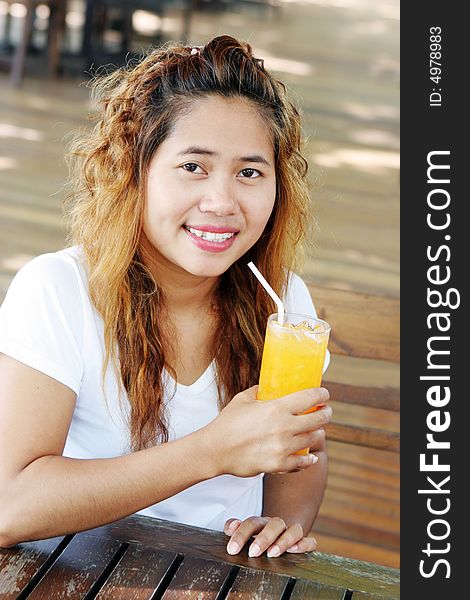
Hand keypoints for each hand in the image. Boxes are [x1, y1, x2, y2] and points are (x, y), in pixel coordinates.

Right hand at [202, 386, 330, 477]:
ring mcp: (283, 447)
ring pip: (312, 439)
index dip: (322, 395)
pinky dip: (308, 459)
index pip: (309, 398)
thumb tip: (267, 387)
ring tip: (317, 431)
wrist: (215, 450)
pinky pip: (302, 462)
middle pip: (317, 419)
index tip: (325, 394)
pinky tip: (311, 457)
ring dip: (318, 433)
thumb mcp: (243, 399)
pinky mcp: (279, 464)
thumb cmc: (227, 423)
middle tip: (326, 411)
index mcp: (276, 408)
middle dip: (326, 413)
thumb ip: (258, 392)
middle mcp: (284, 427)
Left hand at [224, 516, 316, 557]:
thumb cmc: (258, 536)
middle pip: (274, 524)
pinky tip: (295, 551)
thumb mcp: (245, 532)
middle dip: (263, 538)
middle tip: (253, 552)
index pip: (252, 523)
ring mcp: (291, 533)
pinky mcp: (303, 542)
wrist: (278, 534)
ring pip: (294, 530)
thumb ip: (234, 527)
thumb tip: (231, 526)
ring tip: (272, 553)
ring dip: (284, 541)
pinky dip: (304, 544)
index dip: (241, 534)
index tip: (232, 549)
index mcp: (262, 522)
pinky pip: (310, 541)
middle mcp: (277, 526)